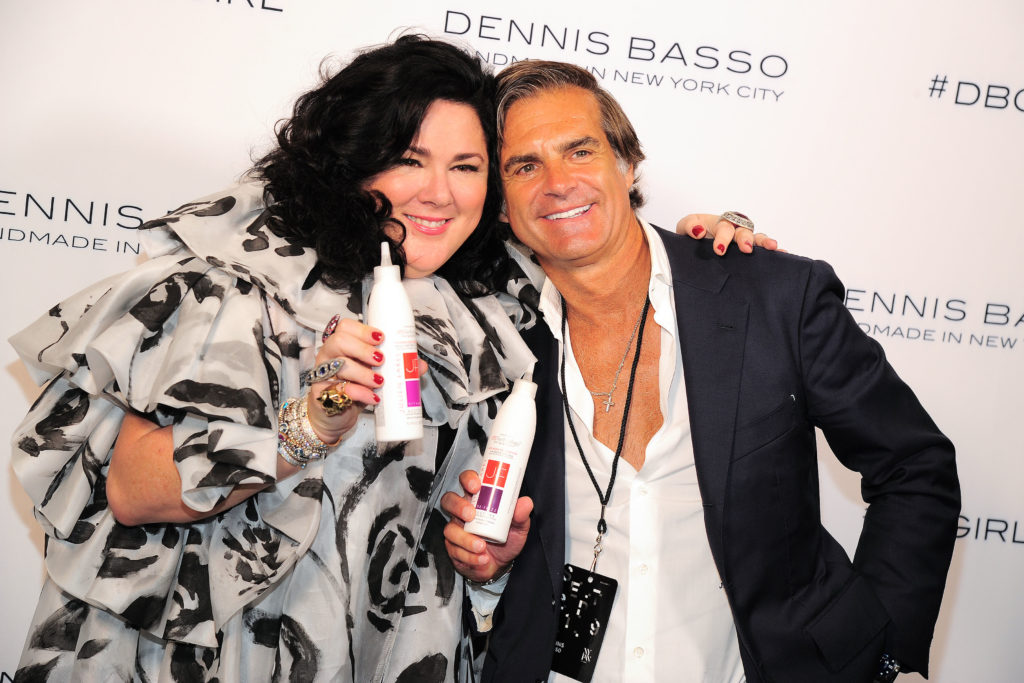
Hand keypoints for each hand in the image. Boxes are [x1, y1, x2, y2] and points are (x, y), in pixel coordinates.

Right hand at [304, 316, 385, 443]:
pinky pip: (339, 390)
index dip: (363, 330)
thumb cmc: (354, 390)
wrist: (335, 418)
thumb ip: (395, 368)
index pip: (345, 327)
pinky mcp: (321, 395)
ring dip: (363, 372)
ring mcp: (323, 375)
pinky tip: (372, 398)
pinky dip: (359, 393)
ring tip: (380, 382)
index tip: (381, 338)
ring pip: (340, 365)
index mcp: (341, 346)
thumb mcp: (374, 376)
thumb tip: (420, 365)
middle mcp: (328, 356)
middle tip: (381, 360)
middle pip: (339, 341)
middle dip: (363, 349)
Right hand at [442, 469, 532, 582]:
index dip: (468, 479)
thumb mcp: (518, 528)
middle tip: (471, 515)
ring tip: (481, 546)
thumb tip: (525, 503)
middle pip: (449, 500)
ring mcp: (456, 530)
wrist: (499, 565)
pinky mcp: (453, 548)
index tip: (476, 486)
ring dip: (465, 539)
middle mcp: (463, 513)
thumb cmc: (505, 540)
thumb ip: (521, 516)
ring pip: (450, 529)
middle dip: (458, 506)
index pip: (467, 481)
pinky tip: (482, 559)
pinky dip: (469, 556)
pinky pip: (455, 550)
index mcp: (478, 501)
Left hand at [677, 213, 780, 254]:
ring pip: (756, 238)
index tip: (719, 249)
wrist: (693, 246)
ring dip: (764, 242)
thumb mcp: (685, 227)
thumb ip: (689, 226)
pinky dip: (773, 253)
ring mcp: (743, 241)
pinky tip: (782, 255)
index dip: (723, 237)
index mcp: (720, 223)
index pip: (724, 228)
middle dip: (746, 239)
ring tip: (773, 247)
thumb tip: (698, 231)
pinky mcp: (747, 253)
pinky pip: (762, 251)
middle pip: (744, 231)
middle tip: (746, 248)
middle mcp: (735, 230)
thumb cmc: (692, 233)